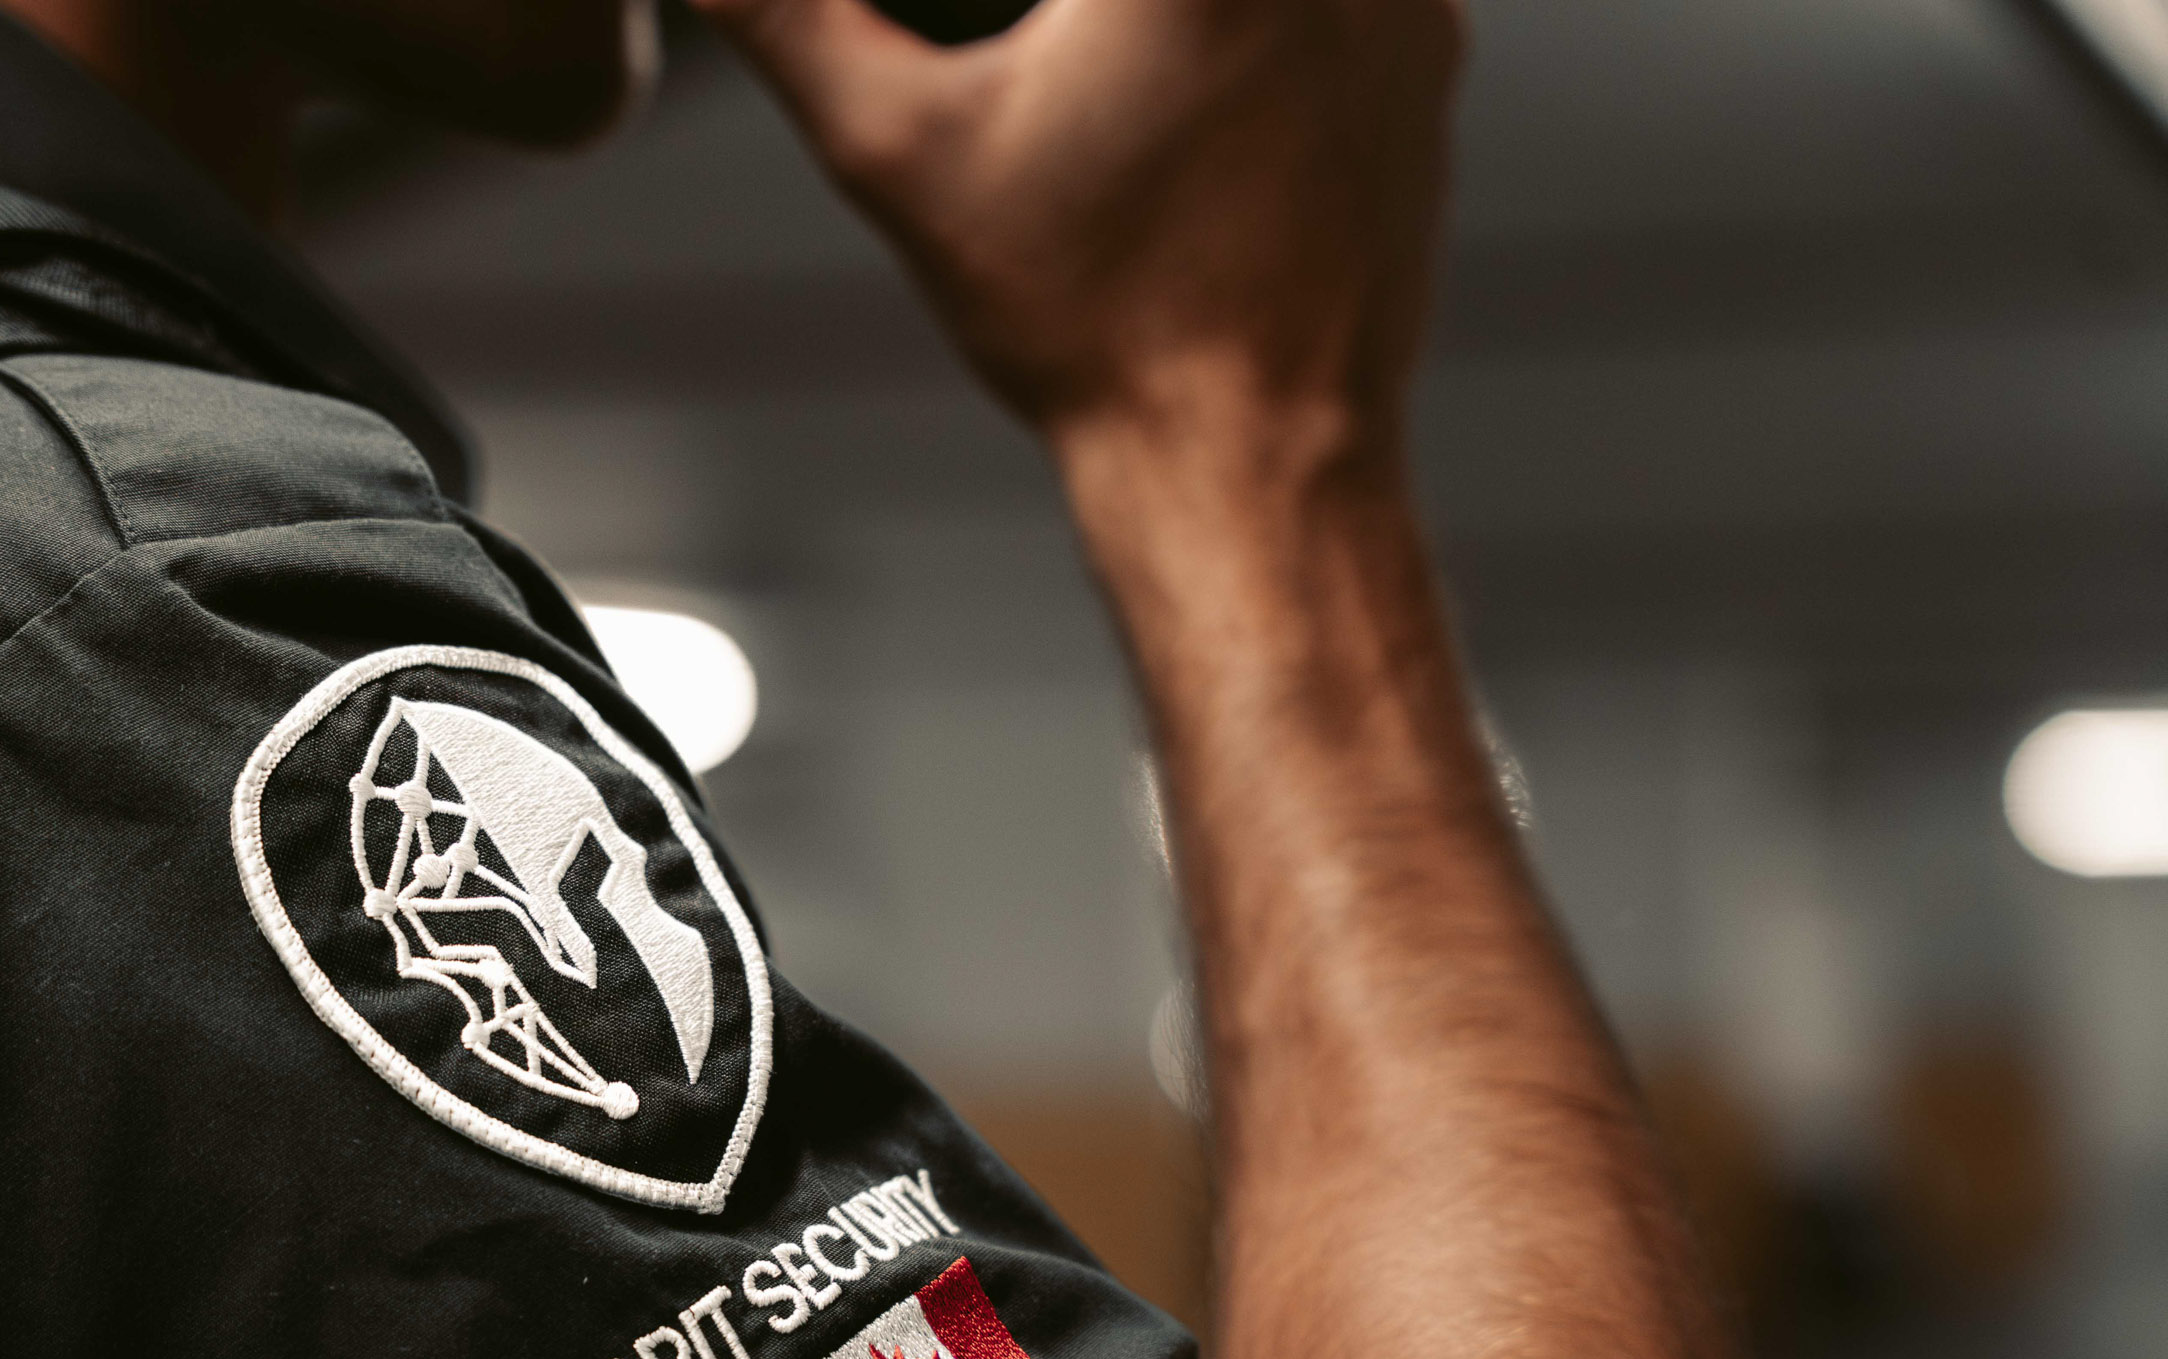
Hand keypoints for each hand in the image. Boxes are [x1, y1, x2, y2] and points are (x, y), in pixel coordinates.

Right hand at [691, 0, 1463, 446]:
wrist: (1249, 456)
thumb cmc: (1094, 326)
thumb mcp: (897, 152)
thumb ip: (786, 17)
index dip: (1024, 4)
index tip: (1015, 40)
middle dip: (1086, 17)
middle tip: (1056, 70)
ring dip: (1173, 19)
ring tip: (1113, 90)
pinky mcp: (1429, 50)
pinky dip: (1260, 17)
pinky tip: (1188, 104)